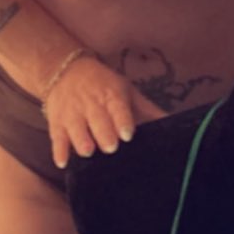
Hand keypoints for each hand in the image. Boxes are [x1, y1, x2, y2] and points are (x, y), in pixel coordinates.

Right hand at [43, 54, 163, 169]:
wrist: (66, 70)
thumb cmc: (104, 85)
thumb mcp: (126, 91)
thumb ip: (148, 111)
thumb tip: (177, 124)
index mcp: (111, 95)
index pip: (117, 108)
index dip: (122, 121)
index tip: (128, 134)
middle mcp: (91, 104)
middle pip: (97, 121)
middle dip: (104, 134)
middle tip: (111, 146)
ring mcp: (72, 114)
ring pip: (76, 129)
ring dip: (82, 141)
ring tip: (88, 152)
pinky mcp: (56, 123)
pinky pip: (56, 138)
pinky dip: (59, 151)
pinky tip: (62, 163)